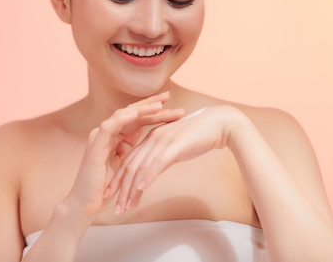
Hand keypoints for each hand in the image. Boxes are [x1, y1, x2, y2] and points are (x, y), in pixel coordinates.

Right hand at [65, 92, 185, 217]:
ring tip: (159, 104)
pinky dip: (124, 118)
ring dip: (141, 109)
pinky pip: (110, 126)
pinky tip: (137, 113)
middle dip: (151, 104)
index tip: (172, 103)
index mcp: (116, 135)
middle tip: (169, 95)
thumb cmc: (107, 186)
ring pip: (122, 115)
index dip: (153, 109)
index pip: (137, 117)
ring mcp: (100, 136)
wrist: (87, 203)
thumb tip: (153, 138)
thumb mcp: (126, 163)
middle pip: (132, 112)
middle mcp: (107, 131)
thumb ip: (134, 148)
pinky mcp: (95, 145)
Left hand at [106, 105, 241, 213]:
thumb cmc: (200, 136)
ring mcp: (162, 141)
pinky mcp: (173, 146)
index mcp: (152, 138)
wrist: (219, 124)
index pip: (130, 160)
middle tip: (116, 207)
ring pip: (140, 167)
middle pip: (130, 165)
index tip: (113, 195)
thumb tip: (155, 171)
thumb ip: (163, 157)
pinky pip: (156, 163)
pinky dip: (146, 176)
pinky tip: (140, 189)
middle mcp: (153, 139)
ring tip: (126, 206)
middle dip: (121, 188)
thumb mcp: (176, 148)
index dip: (120, 178)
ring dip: (131, 189)